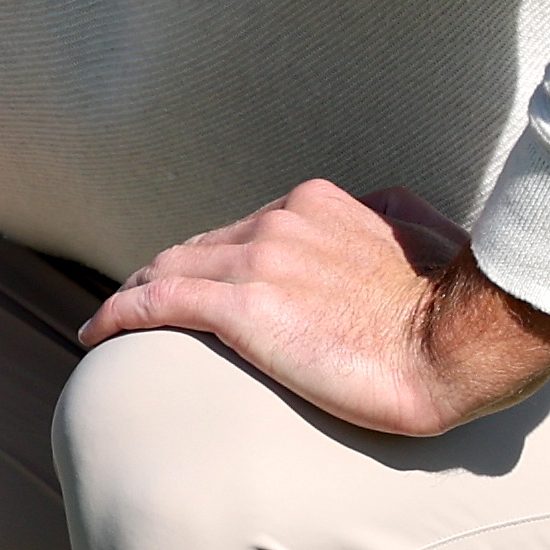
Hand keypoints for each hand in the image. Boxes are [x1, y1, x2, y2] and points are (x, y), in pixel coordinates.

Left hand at [78, 181, 549, 438]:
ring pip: (170, 270)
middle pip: (199, 246)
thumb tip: (387, 213)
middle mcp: (280, 222)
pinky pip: (157, 304)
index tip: (194, 279)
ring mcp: (258, 260)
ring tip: (110, 321)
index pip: (244, 229)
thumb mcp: (423, 238)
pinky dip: (119, 314)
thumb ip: (390, 220)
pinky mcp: (242, 308)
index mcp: (318, 205)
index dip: (210, 256)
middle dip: (163, 273)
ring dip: (134, 295)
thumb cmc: (450, 311)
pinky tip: (94, 333)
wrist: (455, 344)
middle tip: (135, 303)